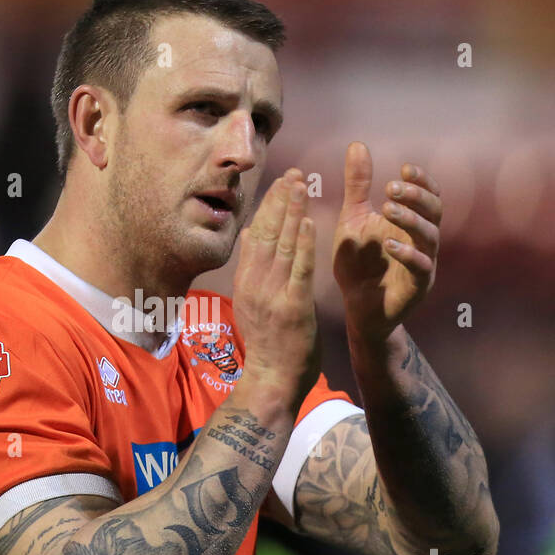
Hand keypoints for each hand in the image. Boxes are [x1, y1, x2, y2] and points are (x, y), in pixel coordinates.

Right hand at [233, 168, 320, 404]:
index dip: (268, 206)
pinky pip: (299, 269)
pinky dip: (303, 244)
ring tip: (301, 185)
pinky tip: (308, 221)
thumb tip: (247, 231)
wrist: (270, 381)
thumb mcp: (250, 302)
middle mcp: (255, 283)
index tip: (280, 182)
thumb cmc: (267, 345)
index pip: (256, 234)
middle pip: (267, 233)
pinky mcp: (293, 307)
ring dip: (292, 213)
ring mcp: (273, 294)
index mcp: (246, 281)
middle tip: (293, 173)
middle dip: (280, 201)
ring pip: (283, 245)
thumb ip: (251, 267)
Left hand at [332, 142, 441, 335]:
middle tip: (391, 188)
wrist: (356, 309)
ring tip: (387, 209)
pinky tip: (388, 244)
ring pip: (430, 237)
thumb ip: (358, 185)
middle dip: (417, 197)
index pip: (429, 195)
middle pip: (435, 211)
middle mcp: (423, 241)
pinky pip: (421, 268)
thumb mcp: (353, 218)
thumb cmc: (359, 263)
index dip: (422, 181)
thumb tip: (358, 144)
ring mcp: (424, 264)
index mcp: (411, 222)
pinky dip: (407, 254)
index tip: (404, 169)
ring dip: (411, 220)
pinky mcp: (417, 288)